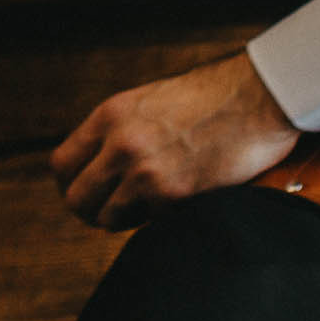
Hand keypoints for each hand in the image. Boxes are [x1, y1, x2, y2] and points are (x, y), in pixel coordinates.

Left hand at [49, 52, 299, 230]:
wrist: (257, 97)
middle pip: (77, 199)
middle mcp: (120, 143)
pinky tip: (174, 202)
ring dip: (123, 218)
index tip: (84, 192)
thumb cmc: (210, 97)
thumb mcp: (148, 101)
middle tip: (107, 212)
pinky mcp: (175, 195)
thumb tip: (98, 165)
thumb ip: (119, 130)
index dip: (69, 184)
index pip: (62, 164)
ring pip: (108, 218)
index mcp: (110, 115)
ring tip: (144, 206)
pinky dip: (156, 219)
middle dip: (89, 210)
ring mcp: (146, 171)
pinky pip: (147, 223)